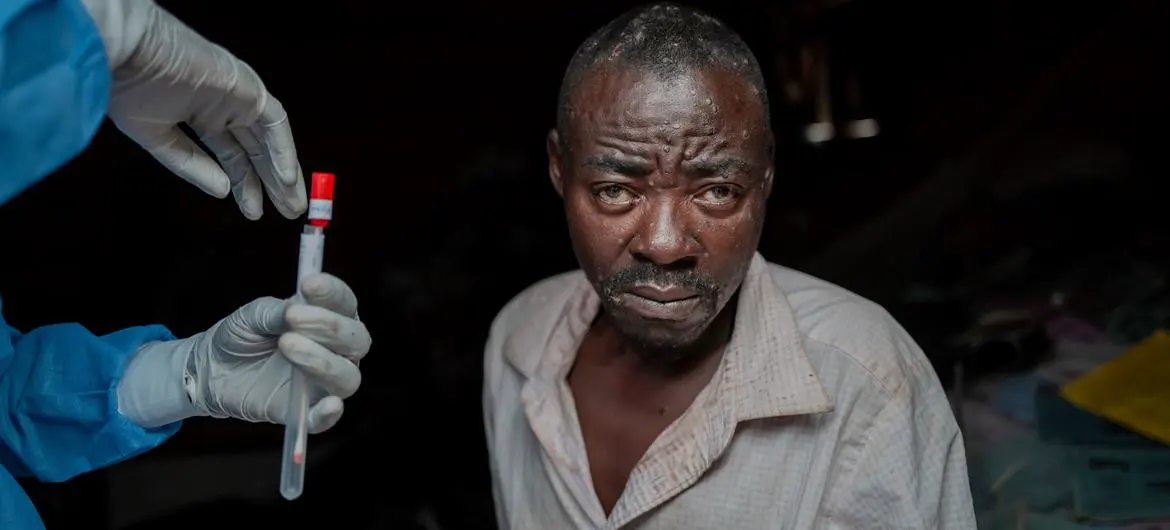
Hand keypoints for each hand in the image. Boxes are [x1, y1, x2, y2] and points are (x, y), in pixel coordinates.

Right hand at [80, 0, 306, 219]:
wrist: (127, 51)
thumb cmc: (127, 87)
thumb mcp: (156, 136)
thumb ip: (190, 164)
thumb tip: (222, 192)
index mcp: (199, 112)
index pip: (232, 154)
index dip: (244, 184)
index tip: (254, 211)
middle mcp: (224, 105)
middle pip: (256, 150)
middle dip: (271, 183)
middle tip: (288, 213)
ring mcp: (238, 96)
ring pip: (269, 139)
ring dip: (283, 172)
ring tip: (293, 205)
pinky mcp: (249, 88)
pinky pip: (275, 122)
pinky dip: (283, 149)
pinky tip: (285, 179)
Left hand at [181, 274, 370, 431]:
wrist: (213, 369)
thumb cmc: (242, 335)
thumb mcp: (253, 315)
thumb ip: (275, 312)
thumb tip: (297, 308)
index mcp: (330, 318)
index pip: (345, 303)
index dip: (333, 293)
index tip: (308, 283)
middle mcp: (337, 351)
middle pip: (357, 340)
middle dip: (330, 327)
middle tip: (293, 318)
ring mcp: (324, 383)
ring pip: (348, 377)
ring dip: (324, 362)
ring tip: (287, 345)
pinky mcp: (305, 412)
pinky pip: (324, 419)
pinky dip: (330, 414)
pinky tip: (330, 405)